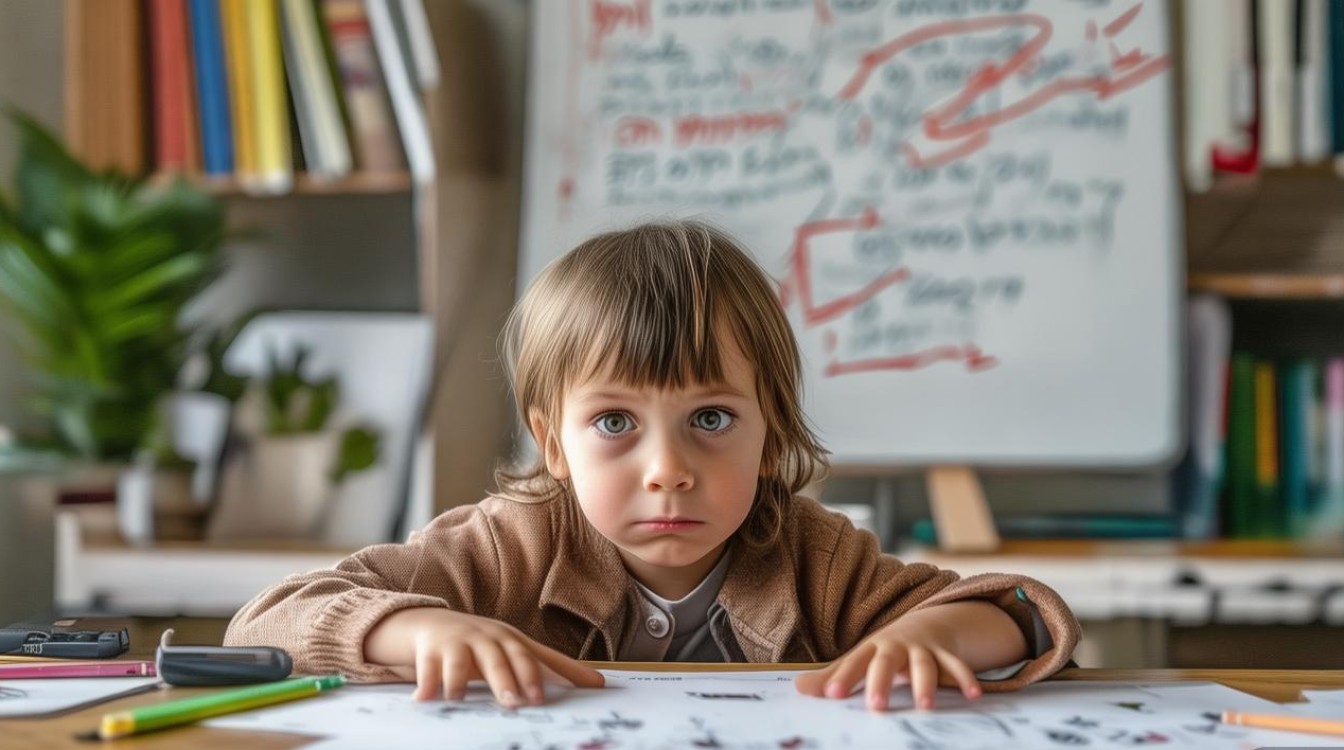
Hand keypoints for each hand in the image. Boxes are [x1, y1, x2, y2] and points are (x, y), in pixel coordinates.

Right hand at [367, 608, 603, 706]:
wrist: (435, 623)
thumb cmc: (486, 643)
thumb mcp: (519, 650)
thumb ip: (556, 667)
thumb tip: (599, 683)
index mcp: (510, 640)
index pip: (527, 656)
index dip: (534, 675)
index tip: (541, 698)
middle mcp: (485, 639)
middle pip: (496, 659)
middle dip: (503, 679)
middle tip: (512, 702)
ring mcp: (457, 643)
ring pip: (459, 662)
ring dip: (458, 681)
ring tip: (457, 700)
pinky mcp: (430, 650)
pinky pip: (427, 667)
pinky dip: (425, 684)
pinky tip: (424, 699)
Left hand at [795, 609, 983, 711]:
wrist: (923, 624)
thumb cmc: (883, 650)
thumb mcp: (859, 659)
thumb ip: (833, 676)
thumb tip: (798, 689)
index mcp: (871, 648)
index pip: (854, 663)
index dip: (843, 678)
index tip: (831, 696)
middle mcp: (896, 646)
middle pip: (887, 662)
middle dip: (881, 681)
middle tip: (876, 706)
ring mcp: (922, 649)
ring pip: (924, 664)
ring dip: (925, 683)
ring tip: (924, 705)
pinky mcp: (945, 655)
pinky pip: (957, 666)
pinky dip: (965, 678)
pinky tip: (974, 695)